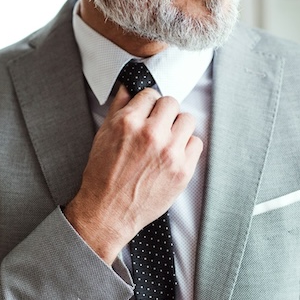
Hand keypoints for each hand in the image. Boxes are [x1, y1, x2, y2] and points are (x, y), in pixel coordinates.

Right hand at [64, 86, 202, 262]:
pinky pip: (196, 143)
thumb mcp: (103, 136)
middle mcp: (151, 134)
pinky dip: (186, 148)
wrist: (108, 212)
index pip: (150, 94)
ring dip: (178, 127)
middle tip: (157, 127)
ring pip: (188, 119)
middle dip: (163, 113)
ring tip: (167, 141)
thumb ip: (118, 108)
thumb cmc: (102, 175)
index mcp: (128, 122)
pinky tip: (173, 156)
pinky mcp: (183, 170)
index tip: (147, 114)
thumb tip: (129, 87)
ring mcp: (170, 152)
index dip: (147, 104)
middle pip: (171, 103)